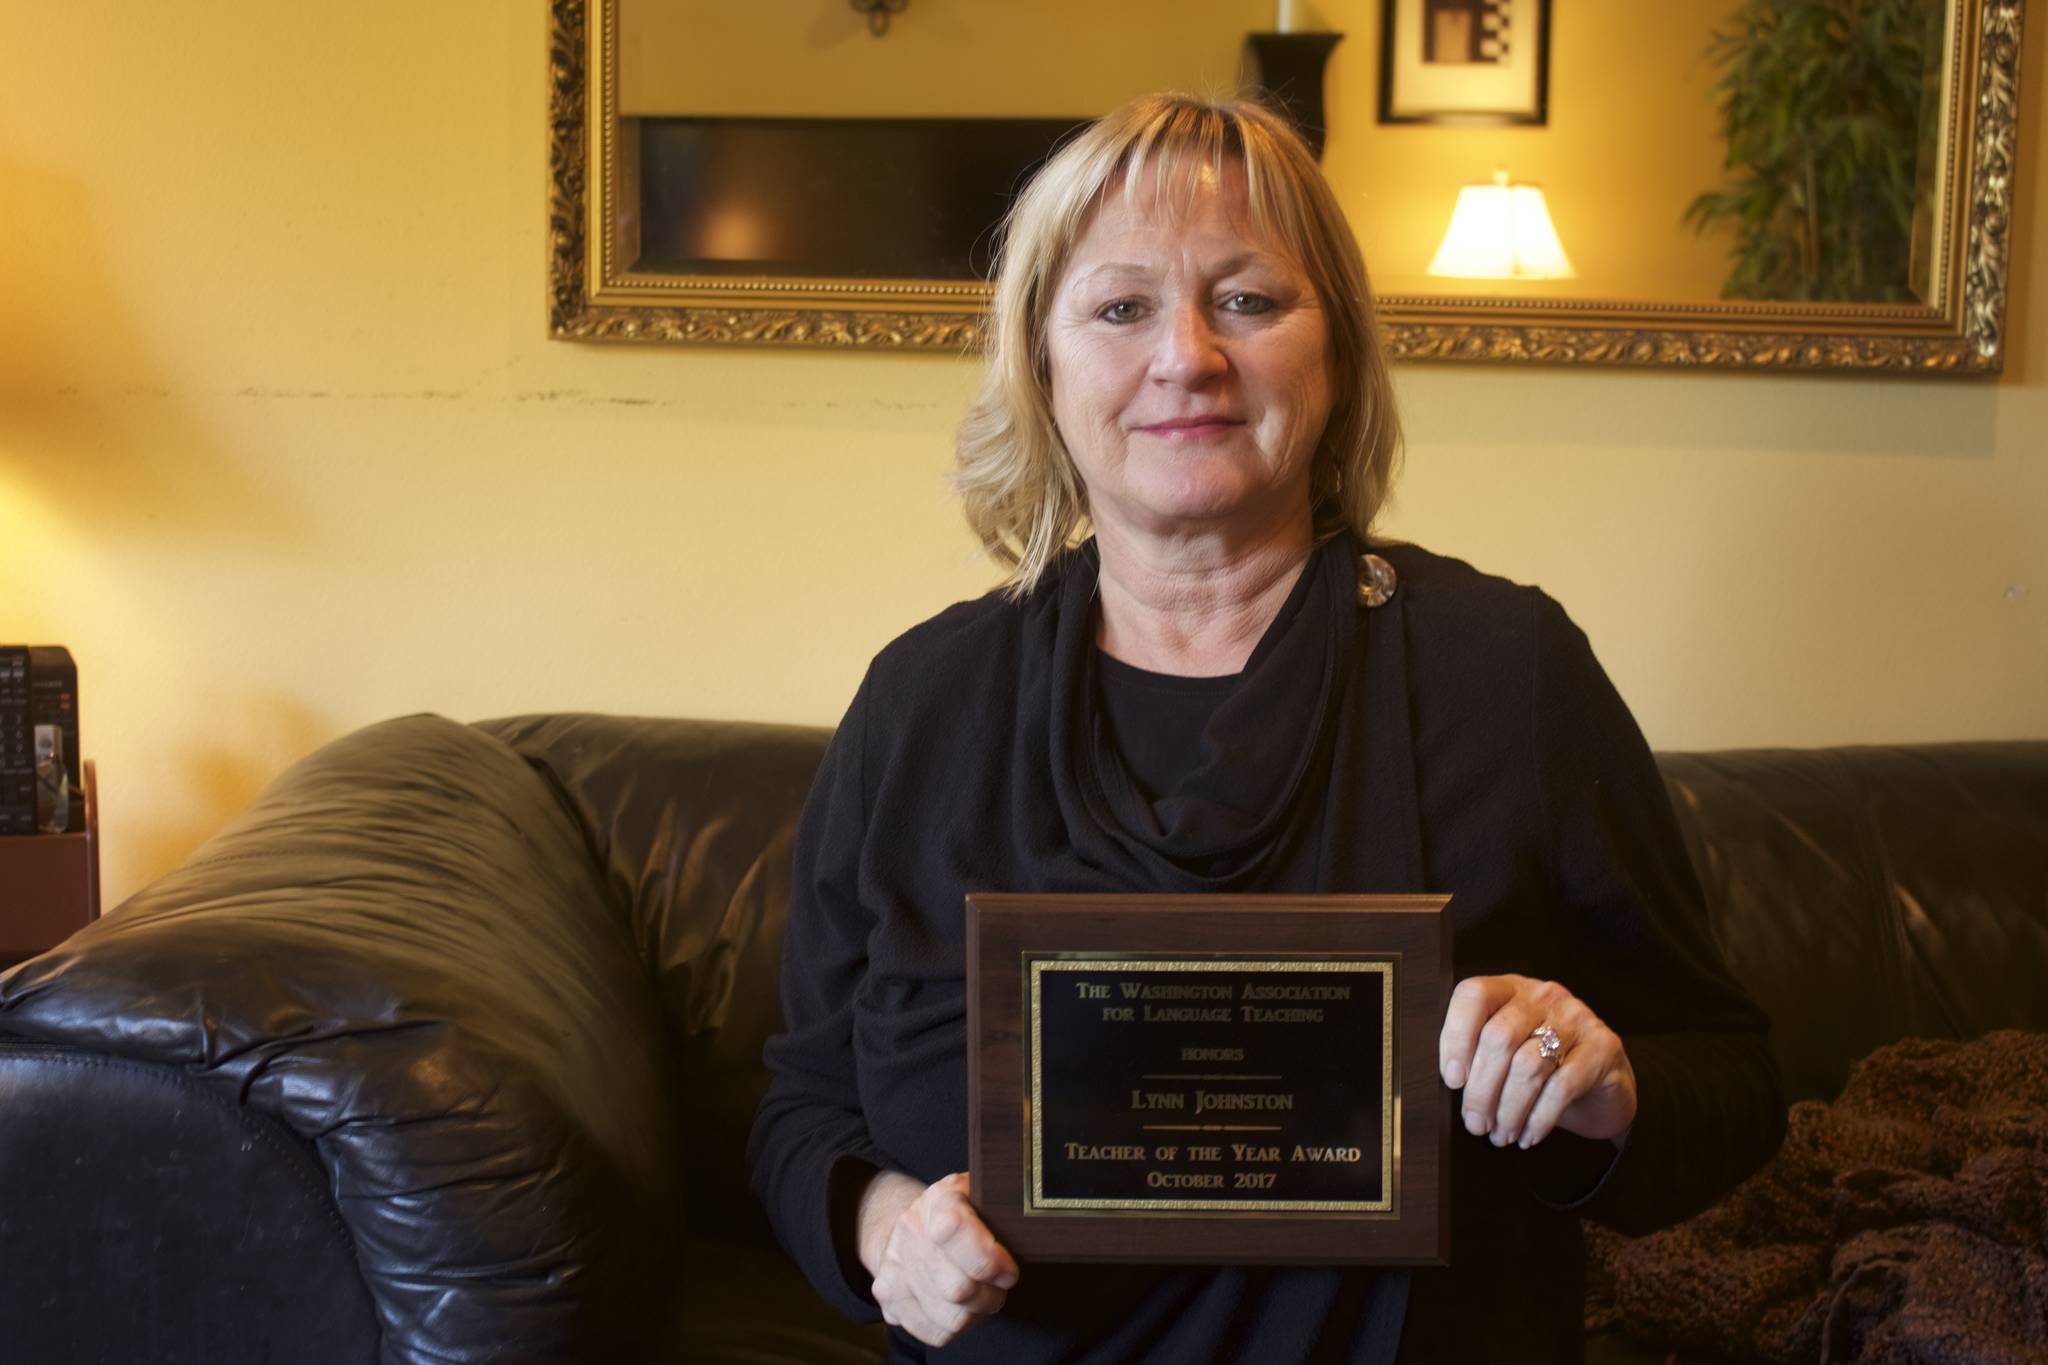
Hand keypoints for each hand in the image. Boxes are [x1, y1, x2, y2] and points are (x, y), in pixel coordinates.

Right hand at [857, 1170, 1018, 1346]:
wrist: (906, 1227)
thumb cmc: (961, 1212)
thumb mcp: (982, 1193)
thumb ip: (1002, 1204)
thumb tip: (1031, 1223)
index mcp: (939, 1199)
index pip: (954, 1230)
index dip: (989, 1260)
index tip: (1008, 1270)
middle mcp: (911, 1231)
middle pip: (957, 1288)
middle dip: (990, 1295)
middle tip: (1000, 1286)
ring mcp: (895, 1267)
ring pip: (950, 1317)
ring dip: (976, 1313)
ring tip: (983, 1295)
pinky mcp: (890, 1299)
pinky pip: (935, 1332)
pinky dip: (957, 1326)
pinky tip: (961, 1307)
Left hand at [1438, 974, 1635, 1148]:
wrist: (1603, 1087)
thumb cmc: (1543, 1071)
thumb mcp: (1506, 1056)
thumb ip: (1478, 1057)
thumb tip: (1454, 1083)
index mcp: (1510, 990)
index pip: (1474, 996)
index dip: (1456, 1037)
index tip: (1453, 1080)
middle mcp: (1543, 996)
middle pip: (1499, 1037)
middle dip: (1481, 1090)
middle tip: (1475, 1124)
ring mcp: (1577, 1017)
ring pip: (1528, 1065)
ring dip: (1509, 1110)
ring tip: (1501, 1136)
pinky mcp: (1604, 1046)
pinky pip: (1562, 1086)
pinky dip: (1539, 1118)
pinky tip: (1529, 1136)